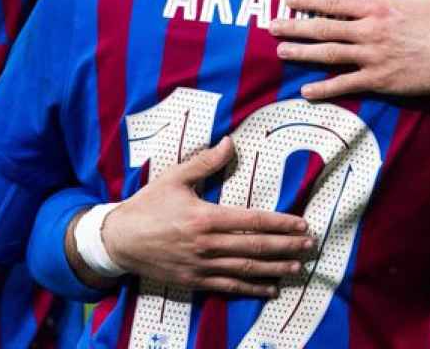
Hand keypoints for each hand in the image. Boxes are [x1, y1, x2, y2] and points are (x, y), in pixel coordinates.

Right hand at [101, 137, 316, 297]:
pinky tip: (270, 289)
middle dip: (286, 245)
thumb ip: (205, 162)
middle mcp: (207, 244)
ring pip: (246, 269)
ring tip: (298, 265)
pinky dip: (252, 288)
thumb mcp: (174, 178)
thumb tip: (230, 142)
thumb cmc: (147, 206)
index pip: (252, 220)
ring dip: (276, 268)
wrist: (119, 240)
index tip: (302, 223)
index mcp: (205, 216)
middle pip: (255, 246)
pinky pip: (229, 286)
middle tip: (310, 244)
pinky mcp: (194, 281)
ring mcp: (202, 266)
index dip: (280, 223)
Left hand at [263, 0, 429, 100]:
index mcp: (378, 7)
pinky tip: (306, 91)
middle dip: (295, 26)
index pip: (334, 2)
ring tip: (281, 51)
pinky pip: (346, 84)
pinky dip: (324, 88)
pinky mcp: (379, 80)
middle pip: (323, 28)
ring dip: (302, 53)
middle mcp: (370, 31)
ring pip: (329, 54)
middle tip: (271, 26)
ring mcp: (372, 57)